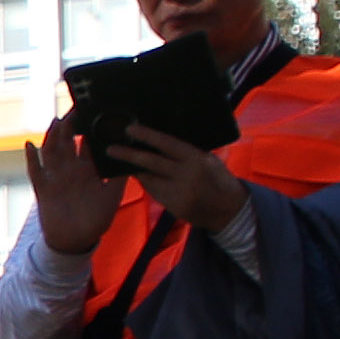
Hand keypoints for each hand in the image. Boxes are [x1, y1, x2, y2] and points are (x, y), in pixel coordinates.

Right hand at [20, 116, 123, 254]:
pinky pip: (35, 170)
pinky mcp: (43, 188)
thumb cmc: (96, 220)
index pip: (85, 145)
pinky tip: (29, 144)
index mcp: (87, 171)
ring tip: (56, 121)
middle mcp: (70, 171)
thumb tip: (131, 159)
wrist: (76, 241)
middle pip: (66, 143)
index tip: (91, 113)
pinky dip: (31, 157)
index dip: (87, 129)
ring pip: (51, 151)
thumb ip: (120, 178)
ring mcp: (55, 178)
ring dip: (52, 136)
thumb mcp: (113, 197)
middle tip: (73, 110)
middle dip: (68, 126)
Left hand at [103, 124, 244, 234]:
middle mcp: (186, 175)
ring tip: (119, 159)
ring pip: (148, 178)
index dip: (148, 135)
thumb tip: (162, 140)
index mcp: (196, 158)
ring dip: (134, 169)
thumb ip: (187, 152)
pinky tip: (138, 175)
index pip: (168, 144)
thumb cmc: (218, 179)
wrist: (228, 209)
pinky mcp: (172, 206)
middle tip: (111, 148)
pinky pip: (152, 191)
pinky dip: (144, 182)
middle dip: (129, 154)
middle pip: (152, 162)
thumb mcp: (208, 160)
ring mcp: (178, 192)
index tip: (131, 128)